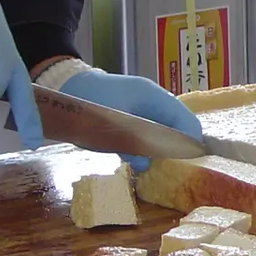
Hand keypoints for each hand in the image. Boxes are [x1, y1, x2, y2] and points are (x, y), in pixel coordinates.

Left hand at [58, 69, 202, 171]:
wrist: (64, 85)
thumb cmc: (88, 101)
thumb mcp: (110, 125)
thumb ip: (132, 144)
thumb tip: (146, 165)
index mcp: (155, 97)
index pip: (187, 123)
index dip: (191, 146)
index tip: (189, 167)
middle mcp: (156, 101)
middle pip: (179, 128)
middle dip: (177, 149)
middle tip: (171, 170)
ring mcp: (146, 107)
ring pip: (166, 132)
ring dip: (162, 149)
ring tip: (155, 166)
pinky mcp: (135, 114)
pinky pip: (152, 132)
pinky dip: (149, 145)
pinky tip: (140, 157)